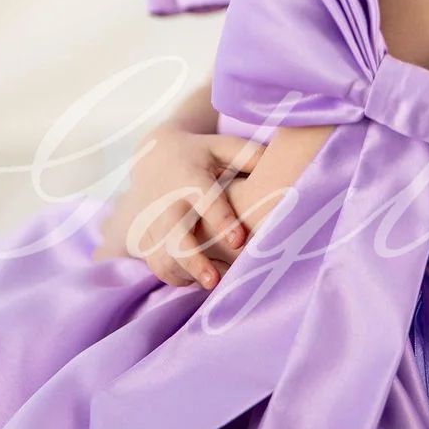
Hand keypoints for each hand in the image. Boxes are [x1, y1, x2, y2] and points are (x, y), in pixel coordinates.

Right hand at [91, 124, 266, 289]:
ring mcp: (153, 224)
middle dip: (194, 261)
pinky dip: (178, 277)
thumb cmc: (201, 154)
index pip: (206, 201)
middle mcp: (168, 203)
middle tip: (216, 281)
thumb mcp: (222, 147)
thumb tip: (282, 168)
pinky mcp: (145, 239)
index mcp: (191, 178)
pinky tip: (199, 276)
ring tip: (215, 281)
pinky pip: (159, 266)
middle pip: (176, 237)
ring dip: (188, 275)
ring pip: (164, 259)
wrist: (153, 158)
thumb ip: (250, 156)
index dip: (222, 221)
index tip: (239, 241)